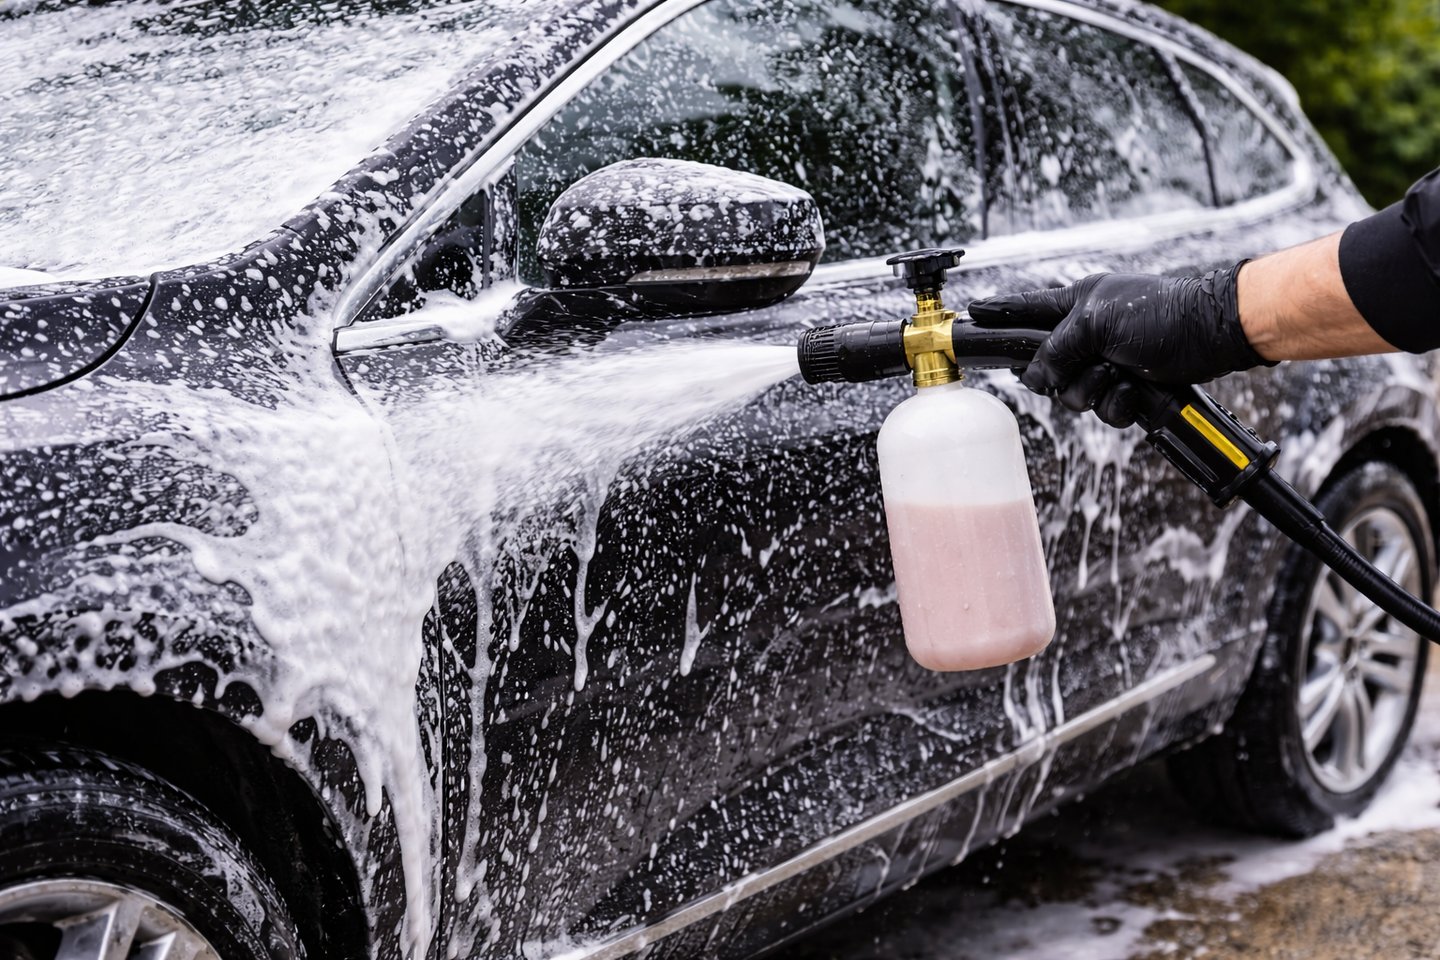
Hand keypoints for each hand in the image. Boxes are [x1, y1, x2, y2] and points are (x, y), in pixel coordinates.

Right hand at [968, 263, 1270, 425]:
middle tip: (1092, 366)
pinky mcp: (1131, 385)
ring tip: (1123, 375)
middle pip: (1049, 369)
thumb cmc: (1162, 312)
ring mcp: (1109, 361)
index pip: (1026, 310)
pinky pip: (1106, 410)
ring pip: (1076, 395)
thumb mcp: (1098, 323)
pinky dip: (1122, 405)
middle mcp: (1089, 333)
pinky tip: (1137, 390)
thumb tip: (1035, 377)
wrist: (1214, 334)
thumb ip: (1057, 349)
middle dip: (1069, 376)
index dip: (1000, 314)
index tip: (973, 313)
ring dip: (1099, 392)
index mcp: (1076, 304)